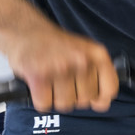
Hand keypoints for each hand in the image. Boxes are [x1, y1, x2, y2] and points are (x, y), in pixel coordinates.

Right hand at [0, 21, 118, 113]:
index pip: (110, 90)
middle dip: (73, 97)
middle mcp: (82, 60)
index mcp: (97, 54)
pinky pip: (45, 104)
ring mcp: (61, 68)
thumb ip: (98, 74)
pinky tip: (40, 85)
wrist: (25, 30)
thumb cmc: (56, 45)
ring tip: (51, 82)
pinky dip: (40, 100)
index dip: (99, 98)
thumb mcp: (86, 52)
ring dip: (56, 98)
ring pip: (65, 105)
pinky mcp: (39, 75)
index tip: (91, 96)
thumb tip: (103, 102)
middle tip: (63, 82)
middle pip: (85, 101)